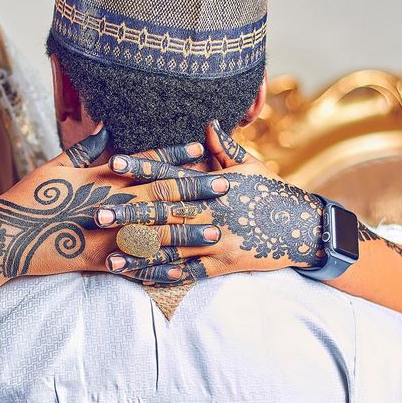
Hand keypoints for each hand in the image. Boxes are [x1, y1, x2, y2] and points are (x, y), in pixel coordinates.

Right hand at [0, 127, 229, 282]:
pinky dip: (159, 268)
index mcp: (103, 178)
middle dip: (196, 192)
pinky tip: (182, 271)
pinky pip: (136, 266)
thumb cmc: (31, 196)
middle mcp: (111, 204)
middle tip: (227, 189)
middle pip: (161, 195)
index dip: (176, 157)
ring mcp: (107, 234)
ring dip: (188, 232)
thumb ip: (85, 148)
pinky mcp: (99, 260)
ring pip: (156, 232)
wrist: (8, 235)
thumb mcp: (56, 165)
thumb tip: (107, 126)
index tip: (203, 151)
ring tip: (216, 233)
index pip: (147, 163)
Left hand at [98, 120, 326, 283]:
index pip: (170, 174)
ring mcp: (217, 240)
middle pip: (163, 212)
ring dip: (139, 253)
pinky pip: (189, 272)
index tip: (114, 163)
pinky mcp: (224, 264)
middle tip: (97, 214)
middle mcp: (212, 211)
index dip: (141, 168)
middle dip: (129, 213)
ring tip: (110, 257)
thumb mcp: (251, 165)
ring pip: (171, 247)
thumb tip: (208, 123)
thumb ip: (224, 147)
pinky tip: (140, 279)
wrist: (304, 228)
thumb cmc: (271, 192)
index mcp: (213, 184)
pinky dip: (165, 276)